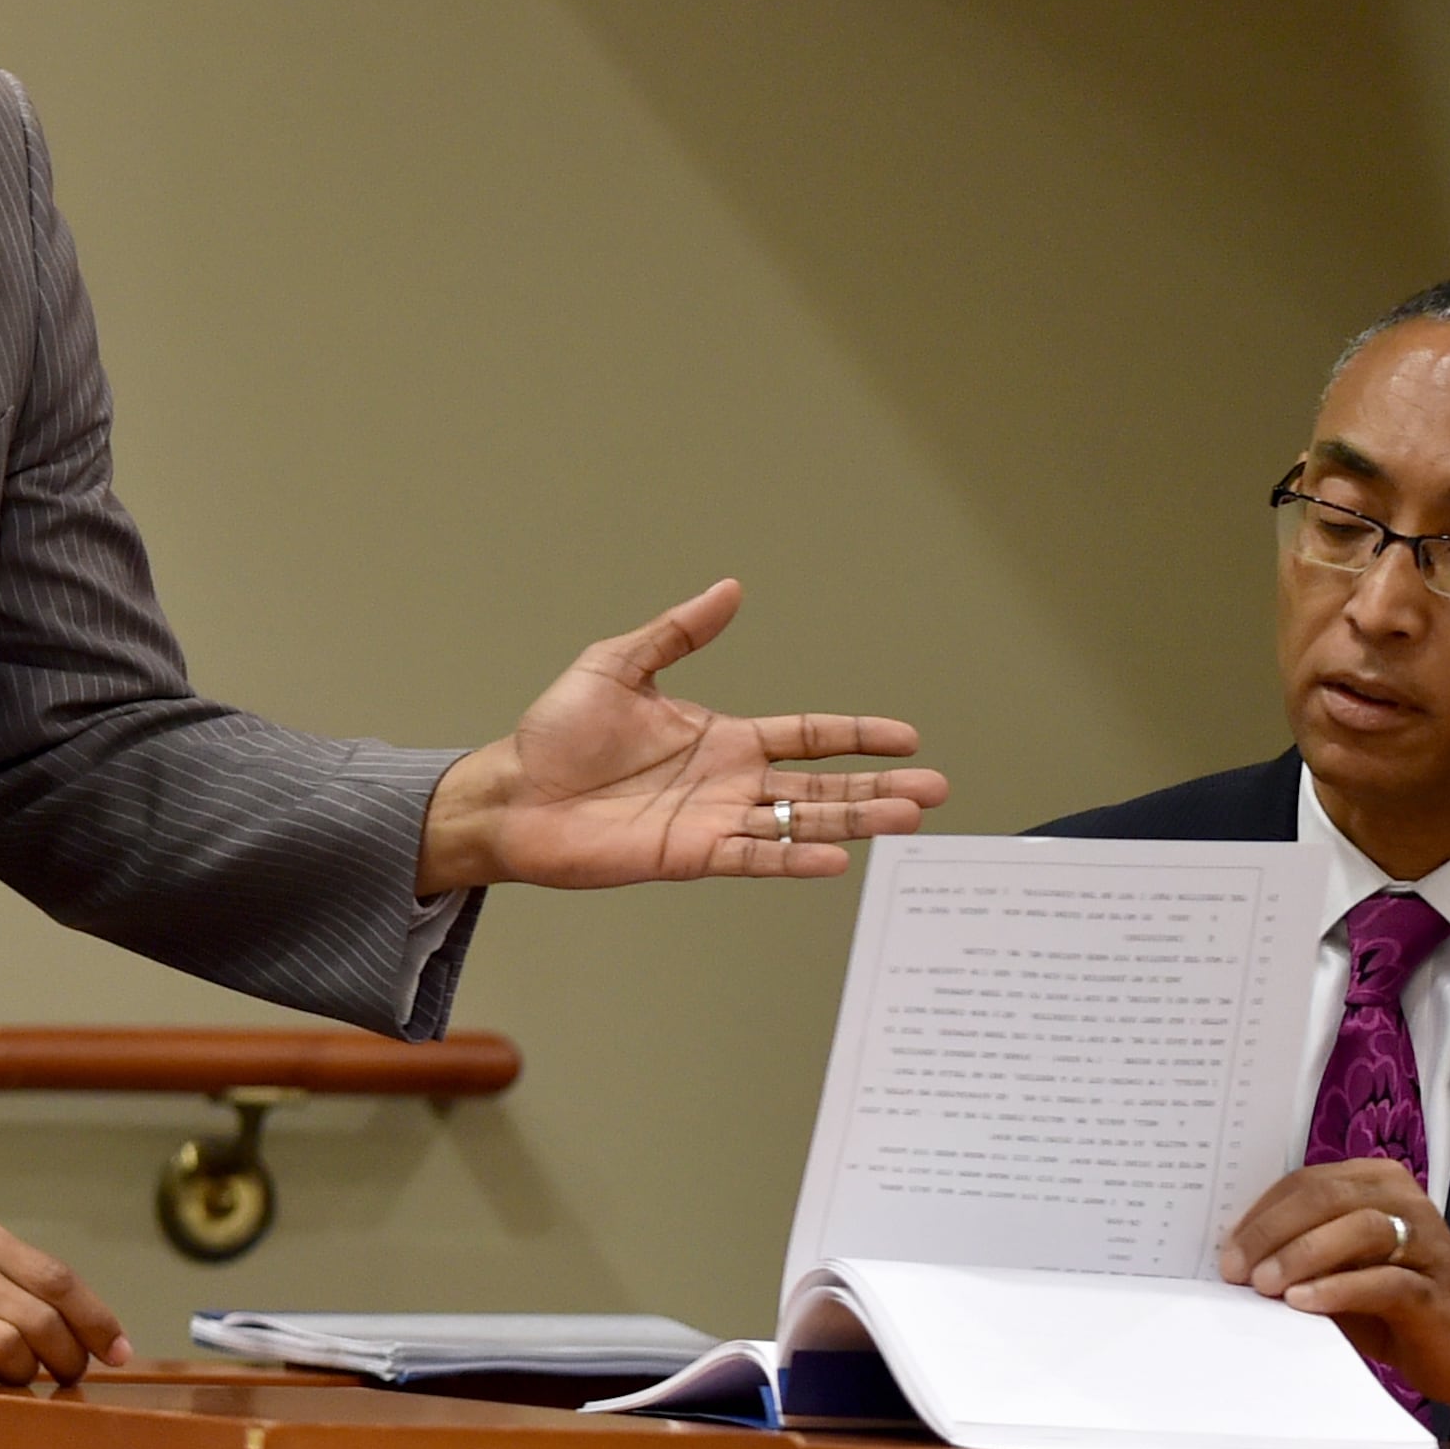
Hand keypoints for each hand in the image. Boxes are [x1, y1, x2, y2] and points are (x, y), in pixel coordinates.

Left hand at [417, 579, 947, 893]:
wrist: (512, 792)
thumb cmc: (555, 734)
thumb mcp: (618, 665)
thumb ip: (677, 632)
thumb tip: (729, 589)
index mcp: (721, 737)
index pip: (808, 735)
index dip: (857, 734)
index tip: (908, 737)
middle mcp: (728, 782)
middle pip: (821, 785)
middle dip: (879, 786)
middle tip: (937, 790)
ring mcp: (713, 820)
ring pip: (801, 823)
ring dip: (856, 821)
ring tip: (909, 820)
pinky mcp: (688, 855)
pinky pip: (753, 857)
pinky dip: (794, 859)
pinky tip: (839, 858)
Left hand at [1218, 1160, 1449, 1429]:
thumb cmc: (1399, 1303)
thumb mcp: (1345, 1270)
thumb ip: (1304, 1252)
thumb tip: (1236, 1258)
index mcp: (1377, 1182)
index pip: (1305, 1183)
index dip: (1260, 1213)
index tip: (1225, 1247)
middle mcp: (1404, 1201)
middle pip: (1325, 1197)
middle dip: (1271, 1231)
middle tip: (1235, 1268)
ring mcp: (1426, 1242)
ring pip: (1357, 1229)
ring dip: (1301, 1255)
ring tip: (1262, 1285)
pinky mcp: (1437, 1290)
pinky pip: (1385, 1280)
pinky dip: (1338, 1289)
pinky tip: (1302, 1303)